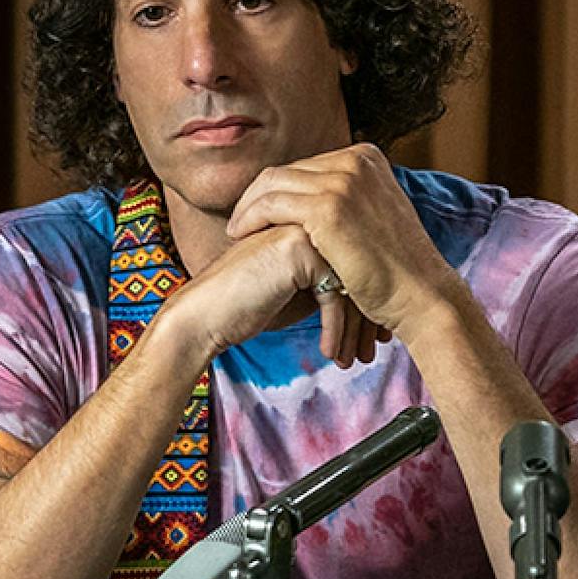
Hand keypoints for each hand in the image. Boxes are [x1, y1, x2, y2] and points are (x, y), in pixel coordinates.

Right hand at [155, 222, 380, 366]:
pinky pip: (335, 294)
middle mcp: (308, 219)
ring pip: (351, 282)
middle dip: (367, 317)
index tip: (372, 337)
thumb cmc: (246, 305)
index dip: (365, 302)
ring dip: (355, 329)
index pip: (354, 261)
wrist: (205, 315)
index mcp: (309, 223)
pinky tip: (330, 353)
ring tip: (355, 359)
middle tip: (370, 350)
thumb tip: (371, 295)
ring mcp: (302, 229)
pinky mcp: (298, 250)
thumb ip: (328, 278)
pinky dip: (335, 329)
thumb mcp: (296, 287)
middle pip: (357, 270)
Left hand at [223, 143, 459, 338]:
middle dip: (258, 196)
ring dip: (248, 207)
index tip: (260, 212)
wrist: (422, 295)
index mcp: (368, 157)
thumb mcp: (377, 216)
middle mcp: (356, 159)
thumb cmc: (399, 269)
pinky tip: (243, 237)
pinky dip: (250, 218)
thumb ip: (351, 199)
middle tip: (240, 222)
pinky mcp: (329, 206)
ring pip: (272, 182)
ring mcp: (344, 180)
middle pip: (286, 170)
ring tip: (237, 231)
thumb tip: (315, 199)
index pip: (306, 166)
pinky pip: (270, 203)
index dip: (278, 189)